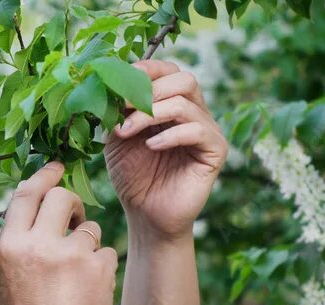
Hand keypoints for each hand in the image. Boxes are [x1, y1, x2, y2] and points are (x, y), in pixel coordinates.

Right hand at [0, 162, 118, 304]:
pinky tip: (89, 293)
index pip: (27, 194)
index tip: (57, 169)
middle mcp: (38, 246)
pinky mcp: (98, 270)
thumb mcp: (6, 279)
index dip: (44, 176)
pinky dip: (100, 268)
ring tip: (76, 277)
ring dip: (87, 244)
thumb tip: (32, 208)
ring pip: (89, 227)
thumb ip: (17, 242)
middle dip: (72, 203)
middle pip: (62, 198)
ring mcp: (70, 256)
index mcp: (10, 246)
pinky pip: (106, 252)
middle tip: (75, 218)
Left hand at [104, 60, 227, 238]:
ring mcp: (207, 131)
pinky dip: (170, 135)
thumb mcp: (117, 138)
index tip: (121, 78)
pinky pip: (197, 131)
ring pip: (185, 103)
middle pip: (184, 79)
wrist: (145, 215)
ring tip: (126, 131)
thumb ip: (117, 112)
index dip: (148, 69)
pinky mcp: (215, 151)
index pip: (169, 71)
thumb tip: (109, 85)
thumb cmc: (132, 177)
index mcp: (172, 104)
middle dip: (148, 90)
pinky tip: (151, 147)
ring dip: (150, 114)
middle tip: (121, 106)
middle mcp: (194, 112)